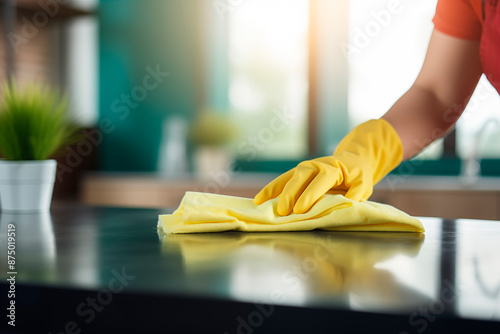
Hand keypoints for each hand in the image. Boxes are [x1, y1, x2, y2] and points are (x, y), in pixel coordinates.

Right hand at [254, 119, 402, 215]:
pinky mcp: (297, 172)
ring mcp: (305, 167)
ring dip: (275, 190)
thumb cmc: (358, 175)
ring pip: (288, 177)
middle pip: (300, 177)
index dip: (309, 194)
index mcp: (334, 167)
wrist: (353, 159)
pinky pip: (282, 180)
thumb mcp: (364, 184)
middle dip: (290, 194)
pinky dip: (271, 189)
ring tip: (261, 203)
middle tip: (282, 211)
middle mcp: (316, 165)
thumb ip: (357, 193)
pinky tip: (260, 199)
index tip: (300, 209)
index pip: (320, 180)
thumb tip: (348, 203)